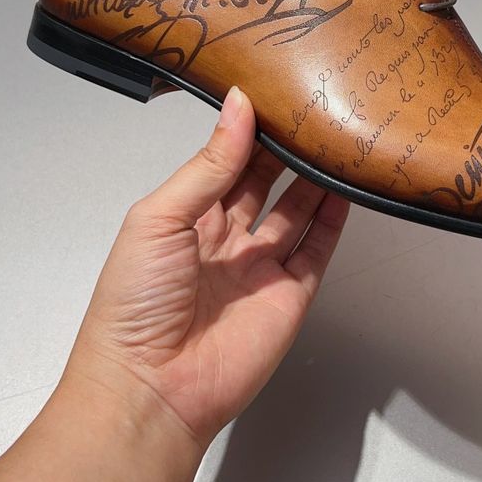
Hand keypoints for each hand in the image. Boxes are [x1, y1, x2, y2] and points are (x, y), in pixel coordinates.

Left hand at [60, 85, 348, 451]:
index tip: (273, 92)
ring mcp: (260, 267)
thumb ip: (208, 164)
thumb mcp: (160, 217)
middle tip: (310, 108)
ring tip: (335, 136)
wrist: (153, 389)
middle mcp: (225, 238)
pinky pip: (317, 247)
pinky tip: (346, 185)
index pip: (223, 161)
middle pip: (263, 181)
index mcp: (185, 217)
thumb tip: (239, 104)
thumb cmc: (135, 302)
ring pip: (295, 210)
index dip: (246, 130)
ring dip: (313, 176)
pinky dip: (334, 217)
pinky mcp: (290, 294)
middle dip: (284, 147)